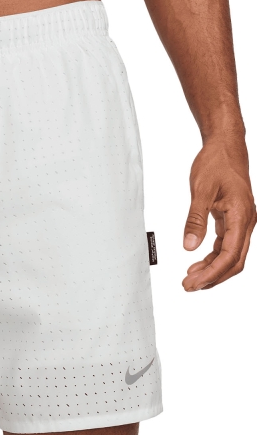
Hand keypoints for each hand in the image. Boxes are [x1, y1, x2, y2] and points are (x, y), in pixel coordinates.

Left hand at [182, 137, 255, 290]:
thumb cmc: (216, 164)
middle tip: (189, 286)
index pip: (229, 255)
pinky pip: (226, 246)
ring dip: (212, 270)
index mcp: (241, 216)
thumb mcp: (200, 191)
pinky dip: (212, 258)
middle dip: (212, 277)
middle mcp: (245, 222)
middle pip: (233, 261)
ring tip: (191, 279)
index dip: (211, 273)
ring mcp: (241, 222)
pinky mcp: (233, 220)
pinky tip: (197, 264)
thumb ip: (195, 219)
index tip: (193, 283)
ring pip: (230, 256)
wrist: (225, 147)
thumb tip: (189, 246)